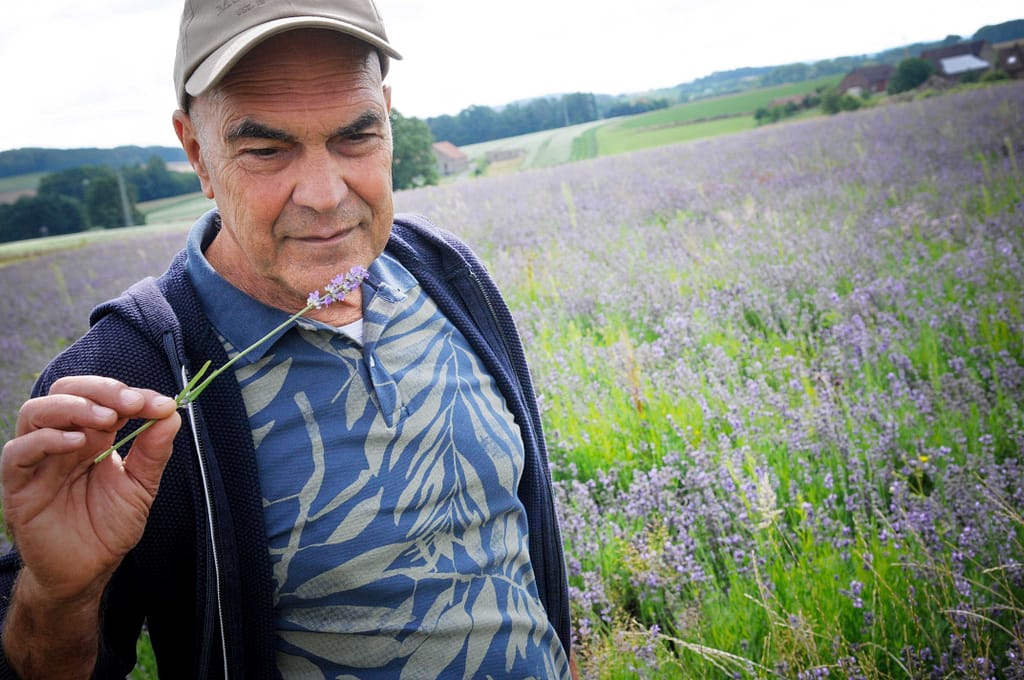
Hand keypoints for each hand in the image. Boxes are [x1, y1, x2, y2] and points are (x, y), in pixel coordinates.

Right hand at [1, 376, 180, 603]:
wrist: (87, 570)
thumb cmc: (110, 526)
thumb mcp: (141, 486)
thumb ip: (154, 452)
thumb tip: (171, 413)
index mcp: (93, 436)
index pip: (102, 397)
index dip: (130, 394)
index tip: (159, 404)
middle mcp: (62, 441)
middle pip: (66, 391)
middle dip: (101, 390)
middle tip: (132, 404)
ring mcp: (38, 461)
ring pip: (36, 412)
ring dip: (73, 407)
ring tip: (106, 420)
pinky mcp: (18, 486)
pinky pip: (17, 452)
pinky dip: (45, 440)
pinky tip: (75, 444)